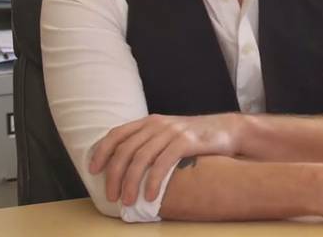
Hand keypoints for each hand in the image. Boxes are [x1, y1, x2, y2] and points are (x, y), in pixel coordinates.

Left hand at [89, 113, 241, 205]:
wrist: (228, 130)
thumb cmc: (196, 138)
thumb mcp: (169, 134)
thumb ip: (150, 143)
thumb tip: (125, 166)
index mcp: (149, 122)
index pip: (116, 134)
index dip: (102, 152)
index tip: (94, 171)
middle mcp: (157, 124)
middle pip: (125, 150)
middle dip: (114, 176)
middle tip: (112, 196)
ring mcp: (172, 132)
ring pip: (141, 158)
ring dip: (130, 183)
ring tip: (128, 201)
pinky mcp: (186, 142)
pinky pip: (162, 163)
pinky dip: (153, 181)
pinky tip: (151, 195)